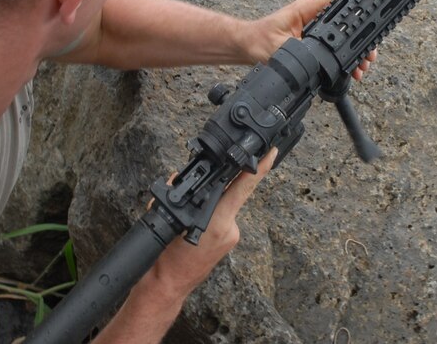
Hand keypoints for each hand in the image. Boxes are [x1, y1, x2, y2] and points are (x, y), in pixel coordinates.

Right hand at [141, 148, 278, 301]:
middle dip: (221, 184)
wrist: (169, 283)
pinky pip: (223, 218)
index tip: (271, 152)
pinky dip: (212, 216)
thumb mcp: (165, 215)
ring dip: (211, 204)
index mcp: (217, 220)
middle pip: (232, 193)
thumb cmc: (167, 253)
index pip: (243, 187)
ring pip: (225, 206)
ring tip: (191, 220)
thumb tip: (180, 177)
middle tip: (208, 187)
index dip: (260, 168)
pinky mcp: (230, 241)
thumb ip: (176, 193)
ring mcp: (232, 236)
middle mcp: (229, 228)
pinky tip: (198, 227)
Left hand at [245, 0, 376, 79]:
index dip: (357, 8)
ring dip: (354, 49)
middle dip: (360, 39)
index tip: (370, 18)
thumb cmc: (259, 41)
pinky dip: (344, 54)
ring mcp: (314, 25)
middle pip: (346, 21)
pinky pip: (334, 42)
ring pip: (342, 34)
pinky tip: (350, 67)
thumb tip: (319, 54)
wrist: (247, 46)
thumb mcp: (281, 46)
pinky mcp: (312, 36)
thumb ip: (300, 48)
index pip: (338, 0)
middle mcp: (313, 14)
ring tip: (363, 64)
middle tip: (369, 54)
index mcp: (307, 8)